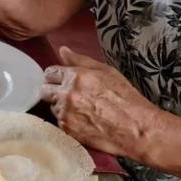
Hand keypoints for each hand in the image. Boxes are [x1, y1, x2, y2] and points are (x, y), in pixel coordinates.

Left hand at [39, 46, 171, 158]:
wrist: (136, 128)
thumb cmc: (126, 99)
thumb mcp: (106, 72)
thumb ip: (80, 60)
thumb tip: (63, 50)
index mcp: (75, 77)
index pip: (49, 73)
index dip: (56, 76)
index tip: (62, 81)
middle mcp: (66, 95)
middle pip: (45, 91)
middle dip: (53, 91)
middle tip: (70, 95)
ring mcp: (66, 114)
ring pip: (52, 107)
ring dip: (61, 107)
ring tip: (82, 109)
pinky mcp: (68, 130)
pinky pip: (59, 122)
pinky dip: (68, 121)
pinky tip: (84, 120)